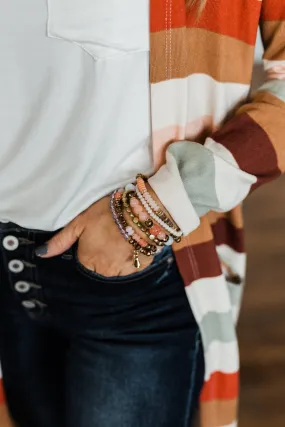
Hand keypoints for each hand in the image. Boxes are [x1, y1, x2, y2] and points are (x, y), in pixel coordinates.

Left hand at [35, 196, 152, 276]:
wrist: (141, 212)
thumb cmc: (108, 213)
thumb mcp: (80, 221)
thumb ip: (60, 240)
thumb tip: (41, 254)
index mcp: (87, 259)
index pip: (84, 259)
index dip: (90, 245)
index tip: (97, 233)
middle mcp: (103, 270)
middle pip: (99, 265)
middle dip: (103, 253)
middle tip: (111, 233)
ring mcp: (122, 271)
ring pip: (115, 268)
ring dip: (117, 256)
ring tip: (123, 238)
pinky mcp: (139, 267)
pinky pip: (132, 267)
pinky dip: (132, 257)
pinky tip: (133, 243)